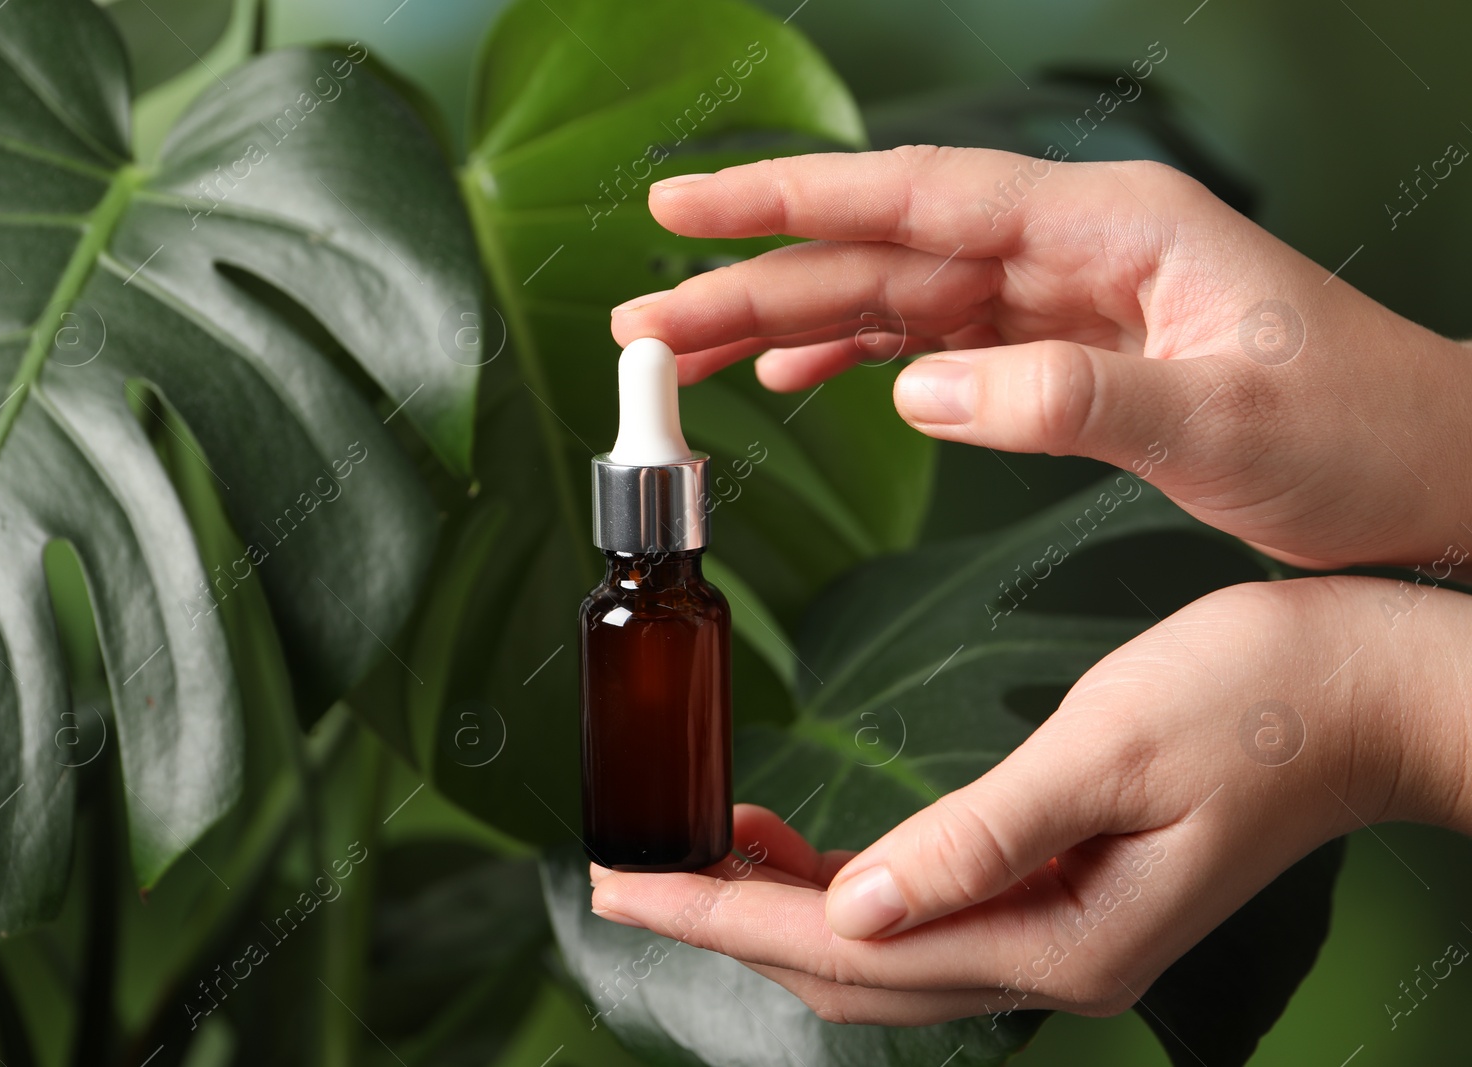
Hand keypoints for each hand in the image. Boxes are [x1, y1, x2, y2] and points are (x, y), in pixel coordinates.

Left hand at [589, 577, 1471, 1024]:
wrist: (1369, 691)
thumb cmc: (1259, 702)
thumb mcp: (1110, 752)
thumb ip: (980, 838)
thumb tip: (858, 907)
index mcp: (1059, 936)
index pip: (845, 947)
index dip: (720, 916)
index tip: (623, 888)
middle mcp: (1052, 958)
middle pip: (846, 967)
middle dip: (727, 921)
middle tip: (628, 876)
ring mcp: (1061, 933)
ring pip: (878, 947)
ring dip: (777, 909)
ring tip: (696, 854)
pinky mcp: (1066, 892)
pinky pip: (924, 911)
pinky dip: (845, 888)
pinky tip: (798, 849)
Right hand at [610, 147, 1471, 571]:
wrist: (1426, 471)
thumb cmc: (1359, 432)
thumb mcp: (1225, 422)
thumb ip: (1069, 400)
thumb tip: (924, 391)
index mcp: (1108, 227)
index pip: (917, 197)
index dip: (790, 201)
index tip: (685, 207)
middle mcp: (1072, 248)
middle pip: (881, 252)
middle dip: (755, 278)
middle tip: (646, 316)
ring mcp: (1062, 299)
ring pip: (894, 300)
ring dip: (787, 323)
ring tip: (688, 354)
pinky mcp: (1063, 352)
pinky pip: (935, 343)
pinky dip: (860, 360)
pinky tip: (798, 378)